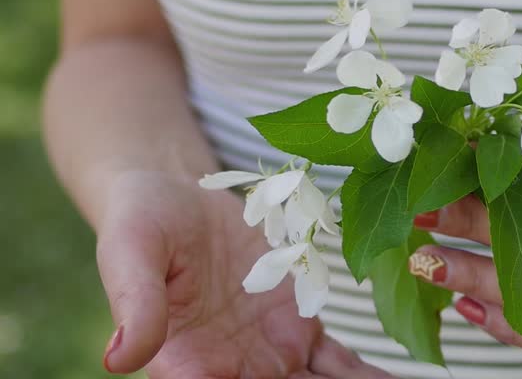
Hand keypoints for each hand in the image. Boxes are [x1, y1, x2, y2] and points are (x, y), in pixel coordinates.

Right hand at [95, 170, 391, 377]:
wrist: (181, 196)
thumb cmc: (143, 220)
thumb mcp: (132, 250)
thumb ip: (135, 302)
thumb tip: (118, 358)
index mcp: (185, 365)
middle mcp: (231, 370)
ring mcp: (270, 354)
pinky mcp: (299, 329)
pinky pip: (339, 363)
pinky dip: (369, 376)